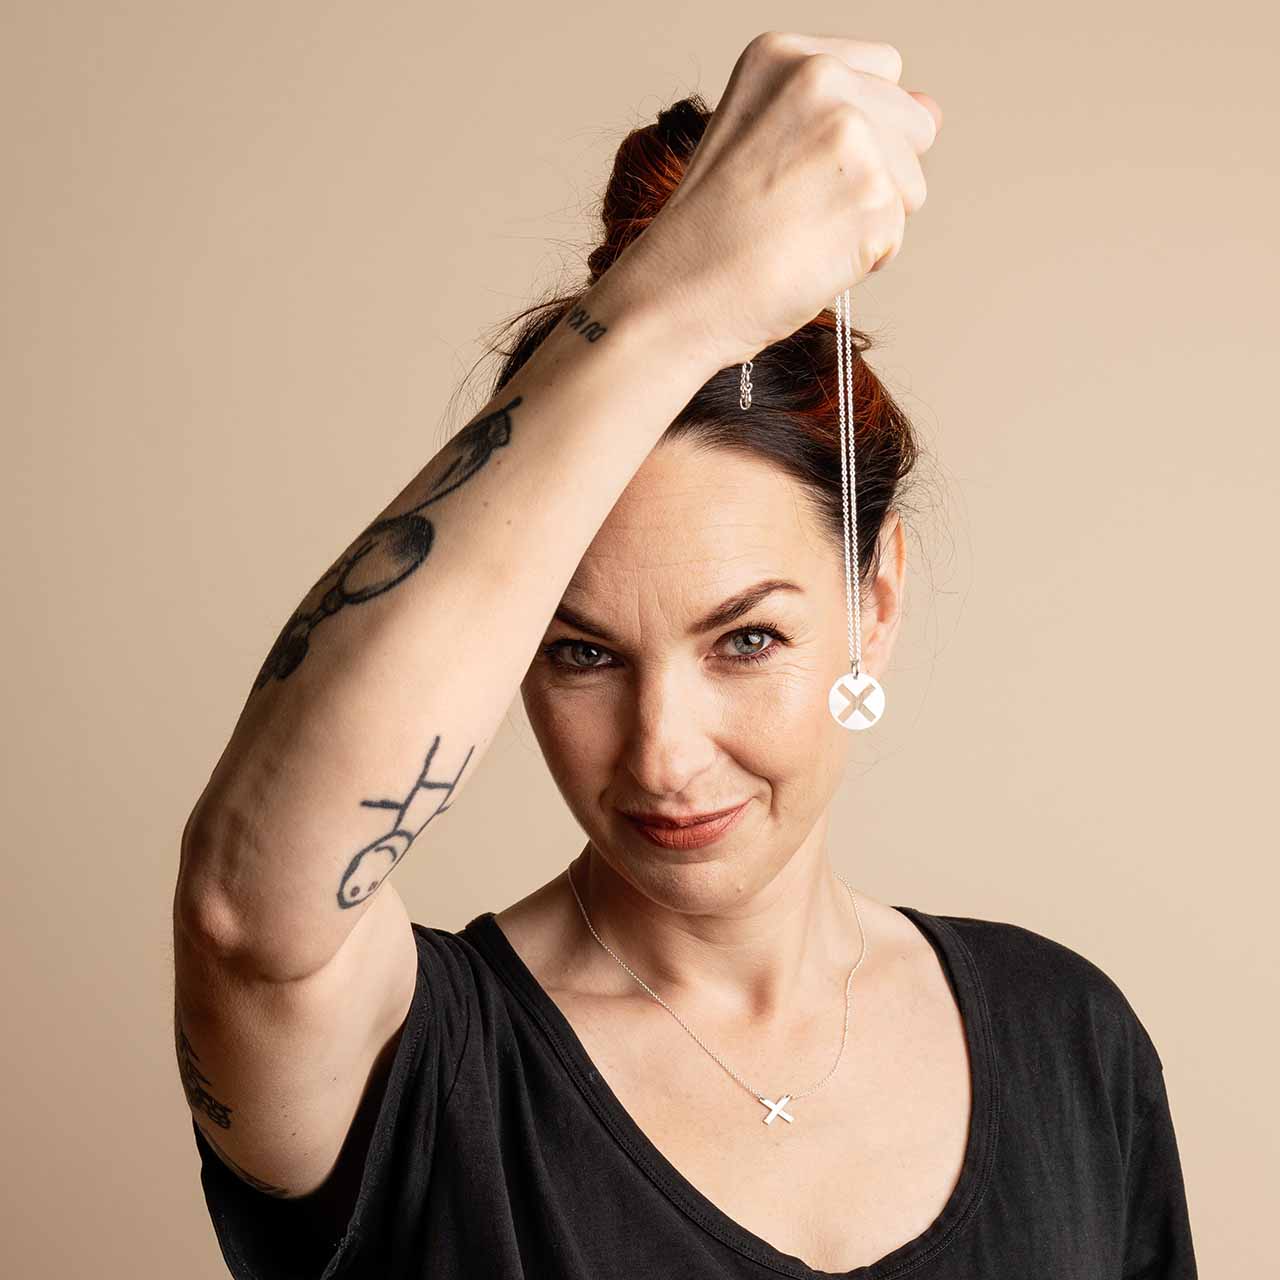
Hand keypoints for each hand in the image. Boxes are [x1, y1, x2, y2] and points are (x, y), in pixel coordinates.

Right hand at [619, 32, 942, 367]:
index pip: (884, 71)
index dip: (857, 128)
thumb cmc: (707, 231)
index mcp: (786, 55)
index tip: (800, 164)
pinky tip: (807, 260)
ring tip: (800, 234)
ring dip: (868, 221)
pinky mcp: (873, 202)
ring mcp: (852, 140)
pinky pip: (895, 237)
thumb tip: (931, 110)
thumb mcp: (759, 137)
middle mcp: (823, 81)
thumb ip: (846, 111)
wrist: (678, 294)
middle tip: (799, 208)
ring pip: (912, 186)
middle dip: (875, 174)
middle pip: (913, 126)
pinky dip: (860, 262)